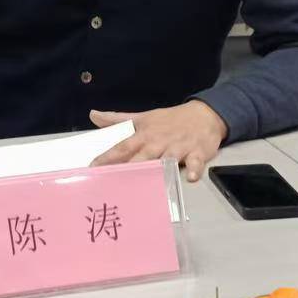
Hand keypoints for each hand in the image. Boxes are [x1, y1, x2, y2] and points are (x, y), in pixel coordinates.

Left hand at [90, 100, 227, 181]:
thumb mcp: (143, 117)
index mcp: (145, 134)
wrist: (203, 114)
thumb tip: (93, 115)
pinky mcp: (197, 152)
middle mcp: (159, 141)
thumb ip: (117, 119)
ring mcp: (178, 146)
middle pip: (143, 156)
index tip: (93, 167)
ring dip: (160, 167)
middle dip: (130, 167)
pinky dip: (193, 169)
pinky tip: (190, 177)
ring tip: (151, 181)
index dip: (108, 156)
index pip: (123, 146)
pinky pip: (195, 162)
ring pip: (167, 159)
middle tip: (115, 182)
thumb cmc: (170, 120)